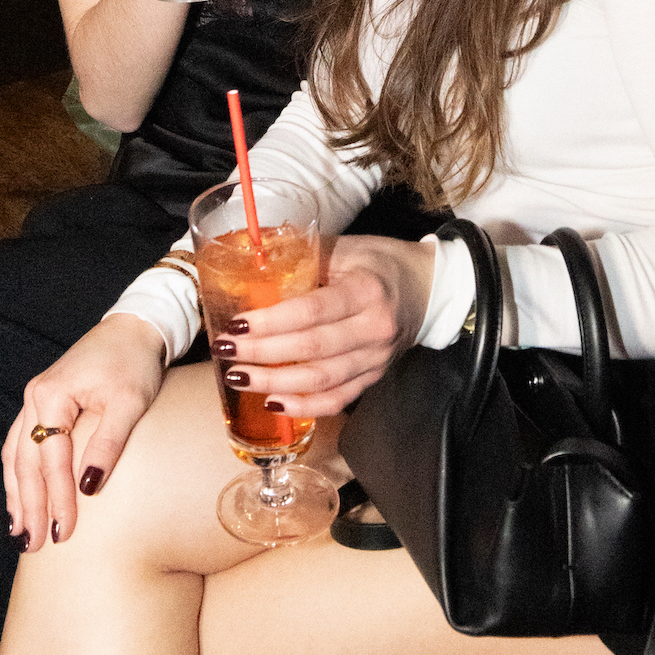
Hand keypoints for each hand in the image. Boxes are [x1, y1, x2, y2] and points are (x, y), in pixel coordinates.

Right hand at [3, 315, 166, 550]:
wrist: (133, 328)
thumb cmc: (134, 362)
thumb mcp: (129, 402)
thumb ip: (108, 443)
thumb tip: (89, 487)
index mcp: (52, 394)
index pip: (51, 458)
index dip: (57, 497)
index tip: (64, 533)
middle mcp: (35, 397)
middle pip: (25, 461)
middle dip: (29, 505)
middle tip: (34, 544)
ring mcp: (35, 399)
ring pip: (15, 454)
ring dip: (17, 494)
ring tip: (20, 532)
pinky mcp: (43, 403)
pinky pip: (22, 444)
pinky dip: (19, 474)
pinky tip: (21, 497)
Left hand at [211, 235, 435, 416]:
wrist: (430, 288)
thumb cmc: (381, 262)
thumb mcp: (346, 248)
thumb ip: (303, 254)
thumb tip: (251, 255)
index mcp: (366, 290)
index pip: (311, 311)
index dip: (271, 322)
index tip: (235, 325)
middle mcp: (374, 328)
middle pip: (311, 349)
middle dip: (262, 353)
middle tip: (225, 352)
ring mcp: (376, 358)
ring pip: (321, 379)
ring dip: (275, 382)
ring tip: (238, 379)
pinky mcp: (375, 377)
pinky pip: (337, 399)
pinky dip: (304, 406)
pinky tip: (272, 404)